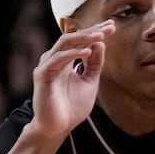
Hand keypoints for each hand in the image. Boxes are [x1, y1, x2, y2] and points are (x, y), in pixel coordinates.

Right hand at [29, 21, 113, 139]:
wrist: (59, 127)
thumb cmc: (72, 107)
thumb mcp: (90, 82)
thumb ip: (94, 64)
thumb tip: (100, 43)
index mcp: (65, 60)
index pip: (80, 41)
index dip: (95, 32)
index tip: (113, 26)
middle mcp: (54, 59)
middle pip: (73, 38)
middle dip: (91, 31)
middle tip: (109, 26)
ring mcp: (47, 66)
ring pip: (64, 44)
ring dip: (83, 39)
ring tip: (100, 36)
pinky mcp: (42, 75)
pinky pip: (57, 60)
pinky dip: (72, 54)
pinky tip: (87, 52)